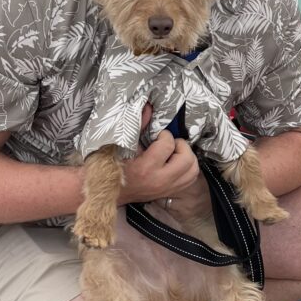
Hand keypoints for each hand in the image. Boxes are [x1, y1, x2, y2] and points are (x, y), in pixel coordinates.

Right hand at [118, 104, 211, 219]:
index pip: (168, 145)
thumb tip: (148, 107)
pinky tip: (176, 163)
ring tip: (174, 153)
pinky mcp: (169, 193)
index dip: (165, 135)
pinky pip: (190, 179)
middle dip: (181, 146)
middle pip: (187, 159)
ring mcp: (166, 189)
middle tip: (170, 143)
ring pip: (193, 170)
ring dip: (187, 157)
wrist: (108, 192)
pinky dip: (188, 168)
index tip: (157, 136)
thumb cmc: (114, 166)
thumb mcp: (123, 145)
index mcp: (146, 168)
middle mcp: (160, 180)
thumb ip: (138, 126)